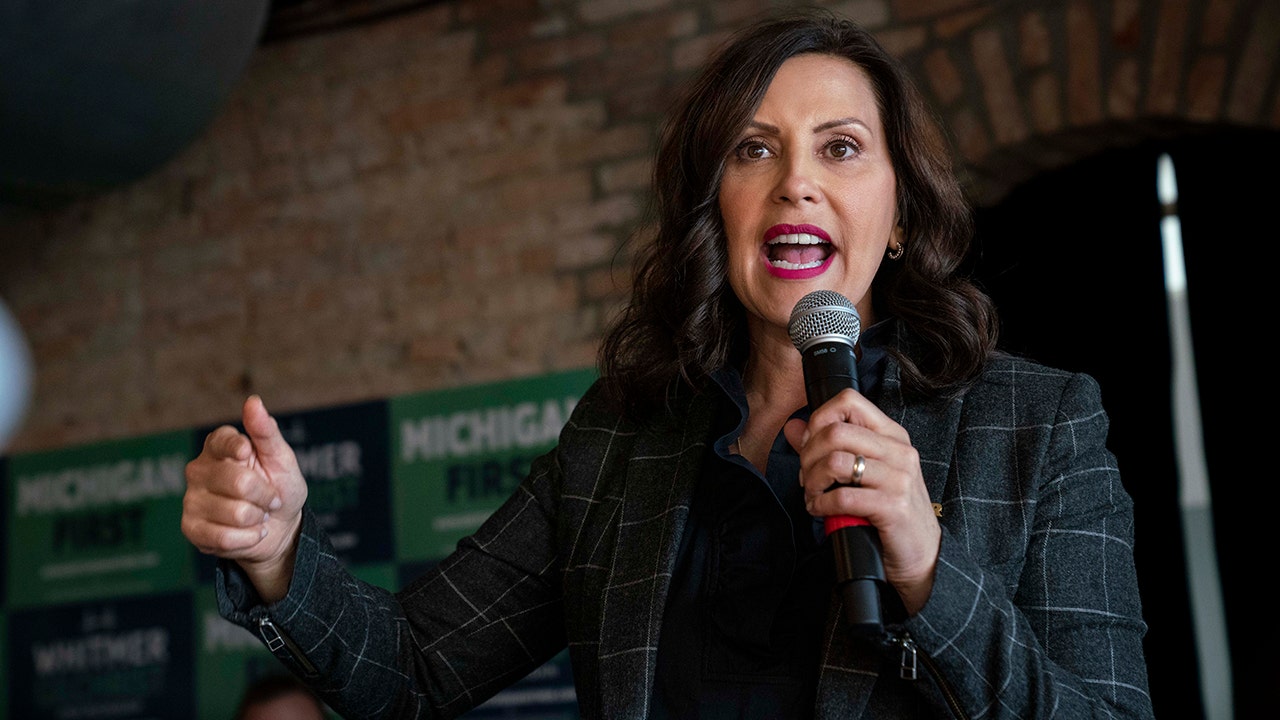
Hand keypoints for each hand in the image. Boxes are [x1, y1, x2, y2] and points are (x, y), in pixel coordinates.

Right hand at [181, 395, 307, 601]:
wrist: (279, 528)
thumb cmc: (279, 486)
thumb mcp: (281, 458)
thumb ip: (266, 432)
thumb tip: (253, 401)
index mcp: (218, 447)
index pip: (221, 440)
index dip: (238, 448)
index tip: (248, 453)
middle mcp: (199, 470)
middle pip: (240, 482)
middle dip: (266, 495)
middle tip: (270, 498)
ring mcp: (192, 499)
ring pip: (236, 513)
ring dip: (258, 519)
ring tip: (257, 515)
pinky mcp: (191, 528)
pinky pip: (224, 537)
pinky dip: (248, 538)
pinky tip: (249, 533)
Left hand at [783, 388, 939, 614]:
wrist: (922, 555)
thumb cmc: (889, 511)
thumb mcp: (862, 472)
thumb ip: (826, 446)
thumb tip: (792, 427)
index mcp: (891, 436)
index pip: (849, 401)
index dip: (818, 419)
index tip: (809, 444)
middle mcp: (898, 451)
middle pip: (835, 431)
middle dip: (808, 456)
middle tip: (805, 476)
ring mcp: (899, 478)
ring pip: (835, 461)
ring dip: (812, 481)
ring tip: (812, 494)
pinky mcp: (893, 507)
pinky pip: (842, 496)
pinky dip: (820, 504)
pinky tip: (820, 510)